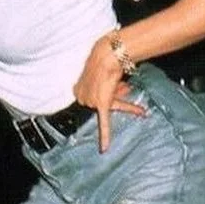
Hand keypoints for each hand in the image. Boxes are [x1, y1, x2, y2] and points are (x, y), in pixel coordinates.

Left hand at [73, 34, 145, 152]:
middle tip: (122, 83)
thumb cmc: (103, 58)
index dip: (107, 90)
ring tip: (127, 86)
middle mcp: (83, 97)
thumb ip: (103, 85)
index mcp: (77, 90)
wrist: (108, 54)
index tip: (113, 82)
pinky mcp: (102, 106)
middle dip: (115, 94)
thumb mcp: (98, 72)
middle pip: (103, 101)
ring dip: (121, 97)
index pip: (95, 97)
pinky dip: (105, 136)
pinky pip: (104, 123)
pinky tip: (105, 149)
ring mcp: (92, 102)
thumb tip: (119, 89)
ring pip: (113, 105)